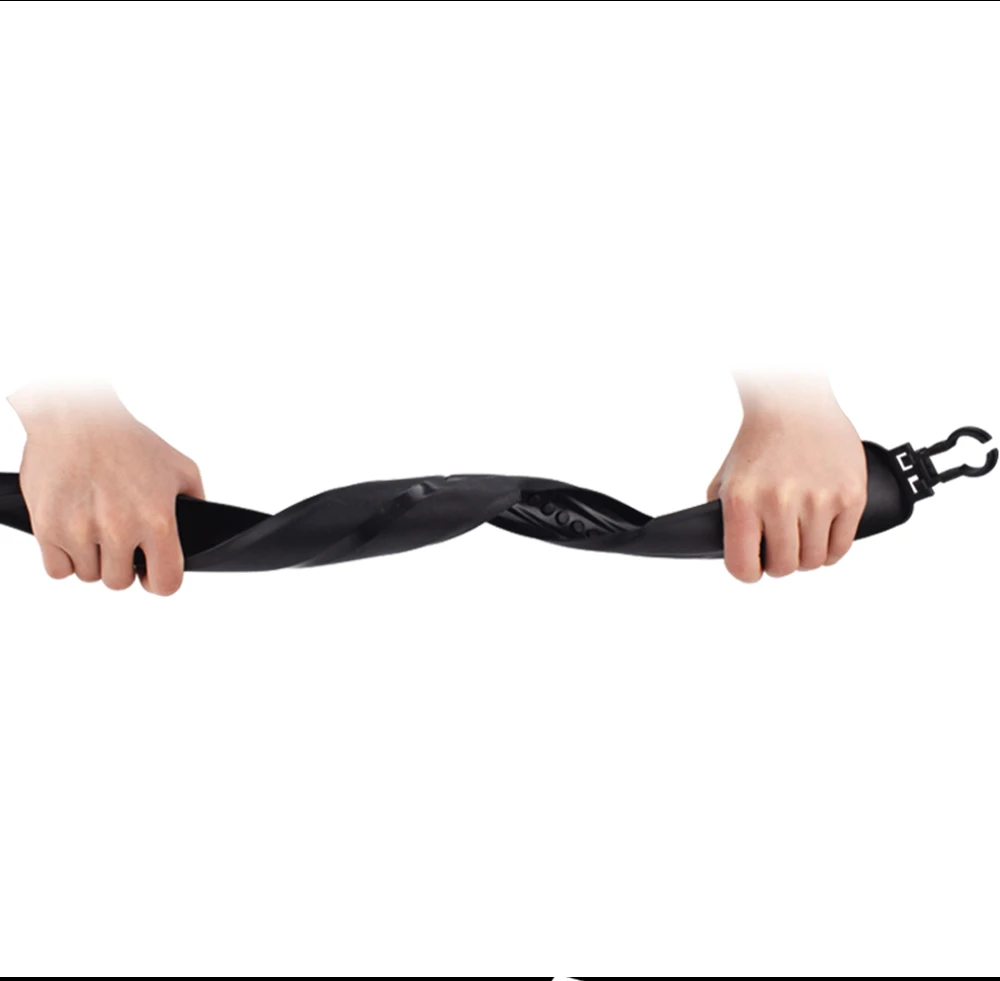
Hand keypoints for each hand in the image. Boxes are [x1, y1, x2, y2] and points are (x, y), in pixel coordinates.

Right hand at [8, 382, 203, 594]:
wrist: (78, 417)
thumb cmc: (129, 440)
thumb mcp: (182, 468)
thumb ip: (196, 503)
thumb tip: (198, 532)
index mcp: (157, 520)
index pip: (166, 582)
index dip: (159, 582)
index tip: (151, 573)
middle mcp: (120, 529)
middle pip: (119, 581)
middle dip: (122, 566)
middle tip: (118, 541)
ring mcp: (81, 530)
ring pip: (88, 576)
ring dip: (92, 559)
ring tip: (94, 529)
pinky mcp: (47, 527)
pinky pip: (57, 569)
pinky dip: (63, 557)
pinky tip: (72, 534)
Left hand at [706, 375, 867, 581]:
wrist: (793, 406)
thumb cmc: (758, 446)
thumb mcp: (725, 482)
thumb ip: (725, 522)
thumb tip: (736, 558)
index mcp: (743, 501)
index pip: (743, 567)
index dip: (748, 570)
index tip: (753, 565)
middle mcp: (779, 502)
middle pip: (783, 567)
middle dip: (779, 563)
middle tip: (779, 548)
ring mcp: (819, 499)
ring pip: (813, 561)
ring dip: (806, 556)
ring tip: (800, 538)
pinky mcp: (850, 495)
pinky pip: (841, 547)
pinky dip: (830, 549)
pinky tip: (821, 535)